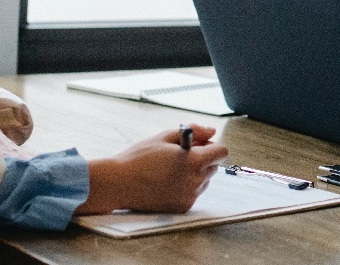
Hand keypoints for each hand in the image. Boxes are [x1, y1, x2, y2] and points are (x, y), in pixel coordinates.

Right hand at [77, 124, 228, 214]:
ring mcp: (189, 196)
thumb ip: (193, 132)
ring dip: (195, 174)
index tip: (199, 145)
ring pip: (204, 181)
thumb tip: (211, 131)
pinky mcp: (182, 207)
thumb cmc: (139, 157)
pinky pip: (193, 194)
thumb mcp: (165, 137)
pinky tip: (166, 182)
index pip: (221, 152)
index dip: (211, 146)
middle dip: (203, 159)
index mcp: (194, 161)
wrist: (118, 184)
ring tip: (169, 170)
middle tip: (180, 156)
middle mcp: (195, 181)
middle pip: (214, 167)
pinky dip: (185, 187)